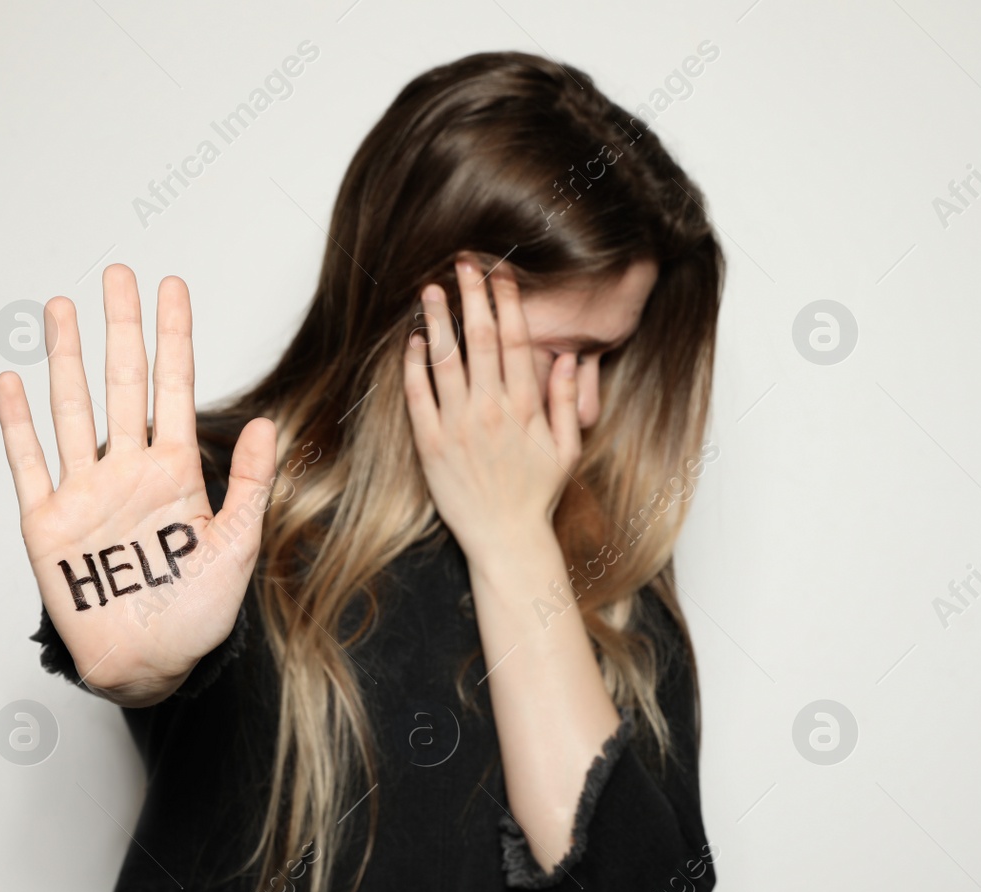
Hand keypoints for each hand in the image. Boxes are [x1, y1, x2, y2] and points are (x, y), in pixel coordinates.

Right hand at [0, 265, 276, 706]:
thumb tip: (270, 424)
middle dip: (121, 328)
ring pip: (74, 410)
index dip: (173, 338)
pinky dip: (19, 424)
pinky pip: (29, 463)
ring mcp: (85, 492)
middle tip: (117, 274)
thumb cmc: (198, 615)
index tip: (173, 289)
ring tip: (61, 308)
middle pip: (123, 384)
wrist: (152, 665)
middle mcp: (129, 471)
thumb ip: (249, 484)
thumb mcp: (237, 546)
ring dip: (67, 358)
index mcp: (176, 473)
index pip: (174, 388)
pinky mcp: (47, 522)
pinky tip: (13, 382)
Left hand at [402, 256, 579, 561]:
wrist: (505, 538)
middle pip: (479, 340)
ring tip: (430, 290)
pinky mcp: (430, 444)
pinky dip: (414, 365)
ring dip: (438, 320)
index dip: (508, 303)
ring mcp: (457, 426)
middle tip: (463, 263)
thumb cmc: (536, 495)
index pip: (515, 342)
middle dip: (471, 297)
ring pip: (445, 360)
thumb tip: (568, 357)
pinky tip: (413, 341)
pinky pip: (418, 395)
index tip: (501, 274)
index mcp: (525, 408)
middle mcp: (491, 410)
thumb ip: (564, 401)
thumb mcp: (565, 448)